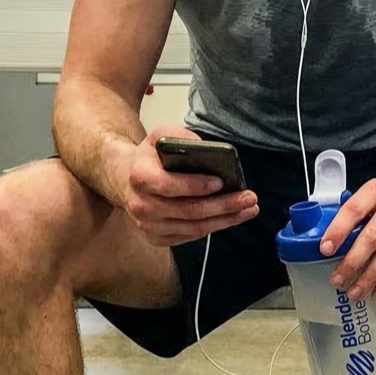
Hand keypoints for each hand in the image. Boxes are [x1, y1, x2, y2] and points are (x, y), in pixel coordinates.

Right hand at [122, 125, 258, 246]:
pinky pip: (190, 236)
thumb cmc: (151, 158)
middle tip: (248, 198)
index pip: (169, 185)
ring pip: (194, 228)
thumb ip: (180, 137)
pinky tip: (231, 217)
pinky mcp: (156, 238)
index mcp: (140, 177)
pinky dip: (213, 227)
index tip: (220, 181)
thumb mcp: (159, 136)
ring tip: (248, 209)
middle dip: (223, 205)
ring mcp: (148, 226)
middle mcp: (141, 205)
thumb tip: (206, 149)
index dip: (195, 185)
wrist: (127, 180)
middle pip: (188, 210)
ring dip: (225, 220)